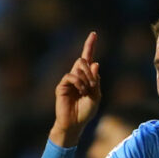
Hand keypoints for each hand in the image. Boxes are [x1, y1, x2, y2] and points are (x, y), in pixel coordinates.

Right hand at [51, 31, 101, 146]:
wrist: (74, 124)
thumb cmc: (86, 112)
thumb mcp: (96, 96)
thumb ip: (96, 80)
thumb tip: (95, 63)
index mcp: (86, 77)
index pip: (88, 58)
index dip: (90, 45)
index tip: (94, 33)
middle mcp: (77, 76)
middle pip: (83, 60)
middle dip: (90, 70)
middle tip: (92, 85)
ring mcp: (68, 81)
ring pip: (78, 66)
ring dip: (86, 78)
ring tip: (86, 91)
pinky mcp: (62, 86)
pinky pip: (71, 76)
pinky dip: (79, 82)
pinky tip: (81, 91)